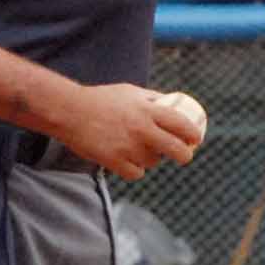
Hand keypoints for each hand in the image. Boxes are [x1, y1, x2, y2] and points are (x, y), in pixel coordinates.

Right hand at [59, 81, 200, 180]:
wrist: (68, 111)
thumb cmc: (99, 99)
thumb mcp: (130, 92)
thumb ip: (151, 99)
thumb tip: (172, 103)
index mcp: (148, 110)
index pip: (183, 125)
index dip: (194, 134)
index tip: (195, 139)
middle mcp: (142, 129)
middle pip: (176, 149)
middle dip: (185, 155)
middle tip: (184, 156)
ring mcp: (128, 147)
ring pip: (153, 162)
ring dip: (152, 160)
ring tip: (143, 154)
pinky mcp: (113, 161)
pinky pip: (135, 173)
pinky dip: (135, 170)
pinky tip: (130, 164)